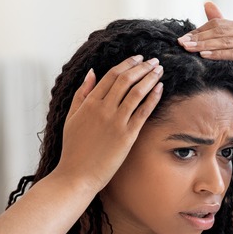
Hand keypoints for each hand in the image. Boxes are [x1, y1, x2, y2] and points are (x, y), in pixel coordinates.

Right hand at [56, 55, 163, 190]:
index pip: (111, 75)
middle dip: (142, 67)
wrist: (77, 175)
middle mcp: (103, 109)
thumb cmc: (73, 149)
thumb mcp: (71, 117)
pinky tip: (160, 89)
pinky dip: (153, 98)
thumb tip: (91, 72)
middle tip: (153, 61)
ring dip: (150, 78)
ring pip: (136, 92)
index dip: (127, 64)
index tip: (138, 58)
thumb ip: (81, 94)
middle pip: (125, 80)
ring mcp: (116, 122)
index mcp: (89, 103)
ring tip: (159, 70)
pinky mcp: (127, 136)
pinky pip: (143, 112)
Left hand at [177, 2, 232, 112]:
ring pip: (226, 42)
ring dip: (205, 45)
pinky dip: (218, 55)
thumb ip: (221, 29)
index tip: (182, 39)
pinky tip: (204, 56)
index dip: (199, 31)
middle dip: (199, 38)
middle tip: (182, 43)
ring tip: (189, 49)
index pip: (218, 25)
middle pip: (221, 32)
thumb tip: (207, 4)